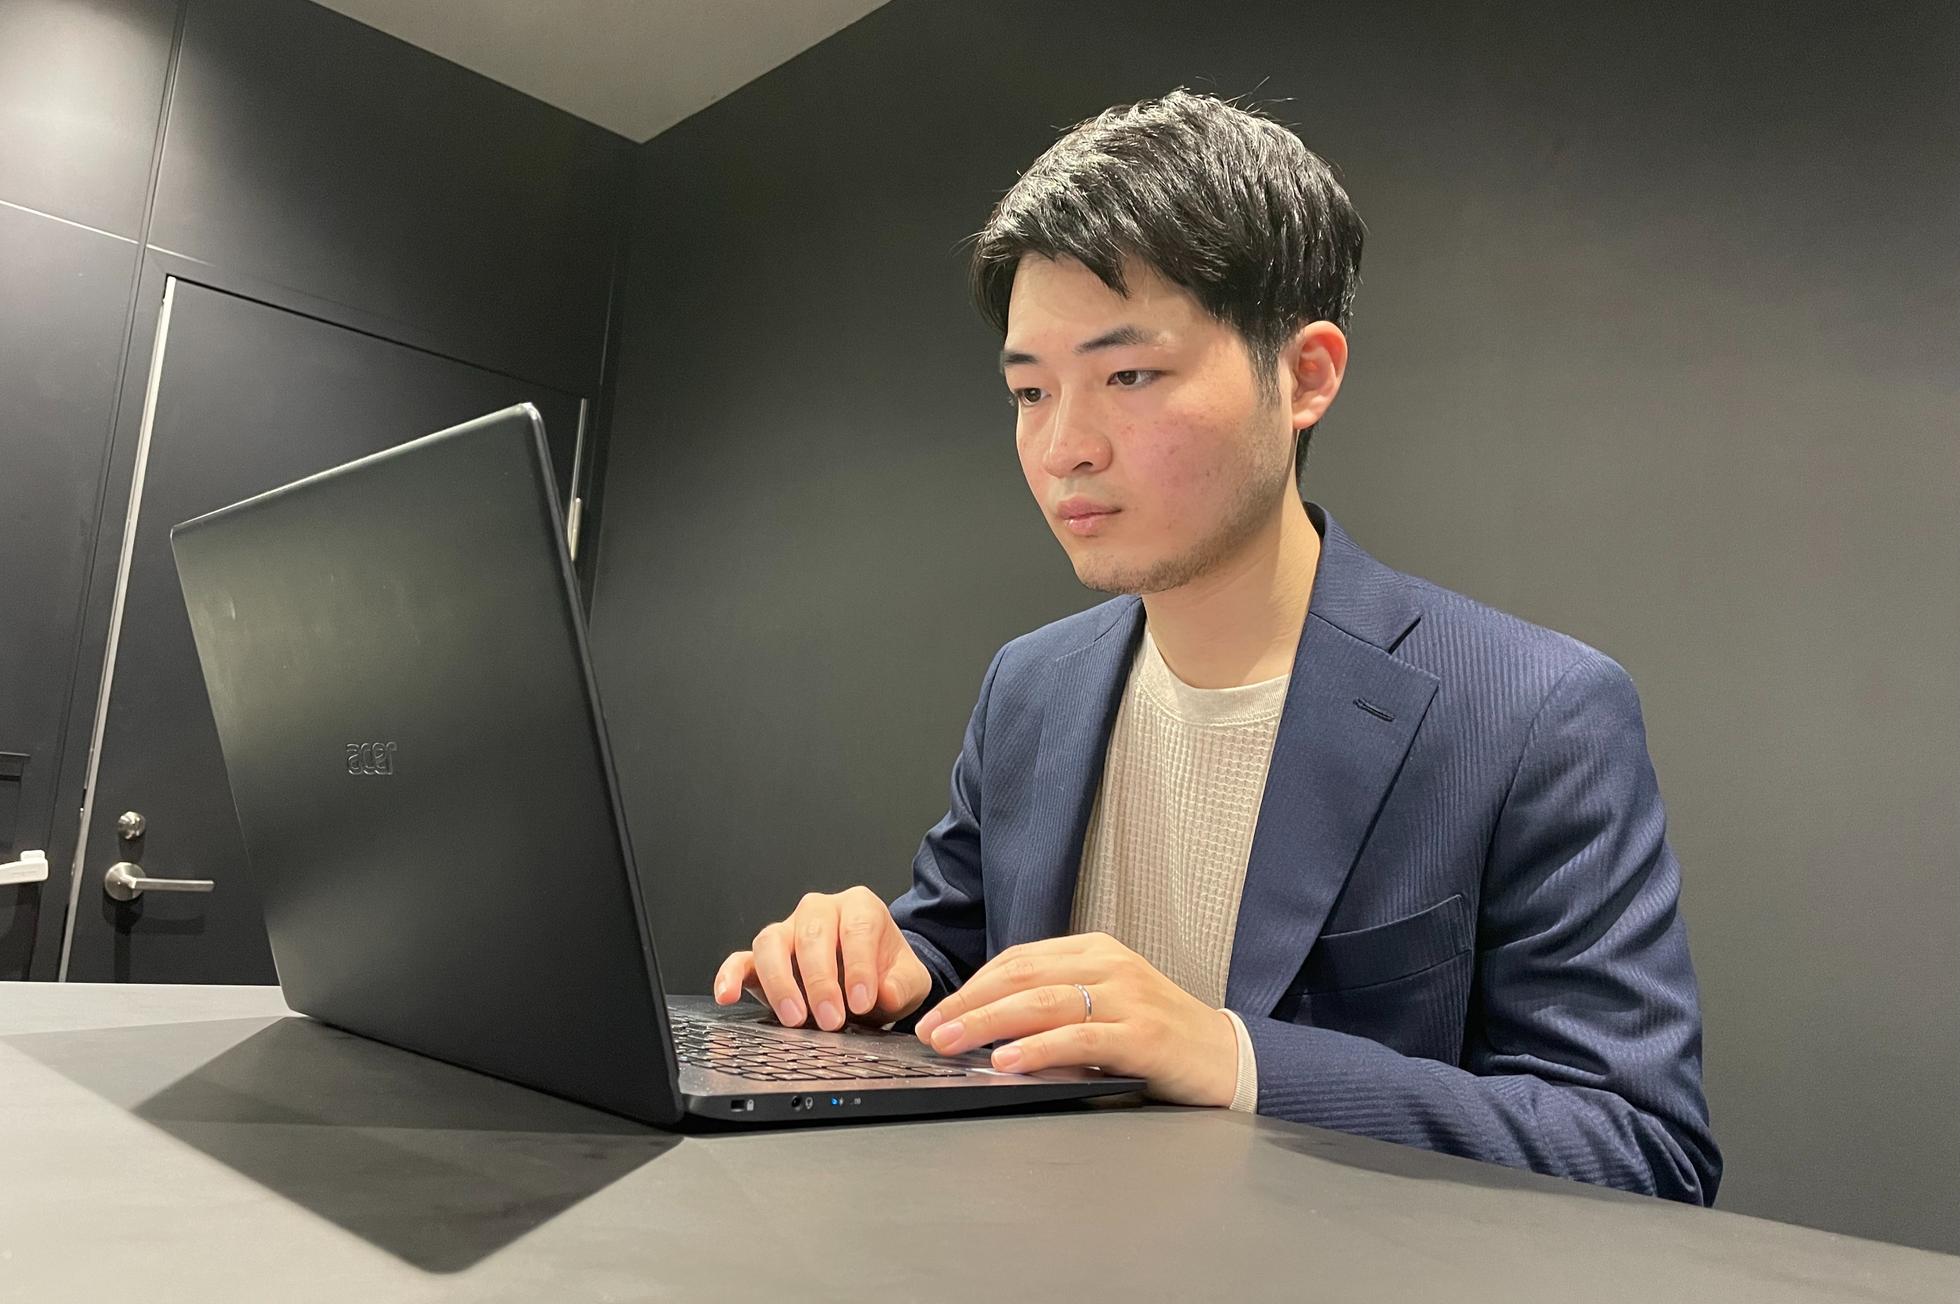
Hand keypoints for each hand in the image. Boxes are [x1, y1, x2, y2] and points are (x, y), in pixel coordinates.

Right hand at [712, 886, 931, 1031]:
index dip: (859, 965)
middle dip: (820, 980)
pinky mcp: (761, 958)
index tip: (862, 1001)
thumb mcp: (909, 980)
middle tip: (831, 1019)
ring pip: (772, 943)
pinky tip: (727, 995)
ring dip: (780, 982)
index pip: (857, 927)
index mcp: (860, 907)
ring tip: (794, 1018)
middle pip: (812, 934)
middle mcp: (819, 911)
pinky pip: (740, 960)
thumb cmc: (887, 975)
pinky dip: (730, 976)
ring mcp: (787, 931)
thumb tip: (883, 993)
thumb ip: (902, 984)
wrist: (870, 986)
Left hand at [911, 932, 1238, 1106]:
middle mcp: (1109, 965)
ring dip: (988, 1023)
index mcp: (1095, 950)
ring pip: (1043, 1003)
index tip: (939, 1012)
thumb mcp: (1104, 1005)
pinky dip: (1037, 1049)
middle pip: (1022, 976)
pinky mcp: (1142, 1034)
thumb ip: (1056, 1006)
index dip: (973, 985)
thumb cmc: (1157, 1035)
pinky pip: (1078, 1039)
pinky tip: (1007, 1061)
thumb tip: (986, 1025)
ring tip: (952, 1043)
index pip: (1019, 959)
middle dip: (969, 1003)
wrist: (1226, 1057)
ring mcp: (1128, 997)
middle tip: (931, 1030)